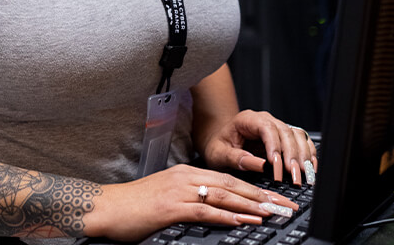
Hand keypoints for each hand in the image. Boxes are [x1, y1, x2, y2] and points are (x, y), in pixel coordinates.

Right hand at [83, 163, 298, 240]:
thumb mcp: (168, 196)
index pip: (228, 179)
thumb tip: (219, 211)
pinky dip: (224, 216)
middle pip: (231, 185)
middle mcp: (187, 177)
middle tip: (284, 205)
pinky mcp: (171, 207)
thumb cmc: (136, 205)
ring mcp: (179, 191)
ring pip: (222, 195)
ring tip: (271, 213)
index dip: (254, 188)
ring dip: (250, 205)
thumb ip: (192, 199)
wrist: (109, 207)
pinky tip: (240, 221)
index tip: (275, 198)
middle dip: (261, 195)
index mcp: (188, 173)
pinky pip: (203, 210)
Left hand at [200, 110, 317, 185]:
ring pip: (296, 134)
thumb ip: (236, 158)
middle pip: (285, 132)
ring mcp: (276, 127)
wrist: (220, 141)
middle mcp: (265, 120)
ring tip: (304, 175)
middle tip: (294, 177)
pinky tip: (311, 168)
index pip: (266, 128)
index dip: (275, 147)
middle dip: (292, 156)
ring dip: (303, 155)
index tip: (277, 168)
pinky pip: (301, 140)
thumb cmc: (218, 146)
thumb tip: (259, 165)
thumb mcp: (219, 153)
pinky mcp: (284, 137)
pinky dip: (308, 153)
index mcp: (247, 119)